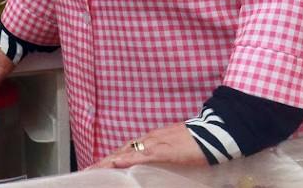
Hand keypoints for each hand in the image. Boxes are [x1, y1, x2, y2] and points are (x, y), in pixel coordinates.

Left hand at [91, 123, 207, 169]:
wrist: (215, 132)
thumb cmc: (197, 140)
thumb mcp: (175, 146)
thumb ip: (162, 152)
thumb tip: (151, 163)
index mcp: (153, 139)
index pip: (127, 149)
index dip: (111, 157)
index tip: (97, 166)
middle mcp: (151, 138)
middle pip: (122, 150)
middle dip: (104, 161)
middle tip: (87, 170)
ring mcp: (157, 143)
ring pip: (128, 151)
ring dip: (110, 161)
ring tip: (94, 169)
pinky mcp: (166, 149)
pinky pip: (144, 155)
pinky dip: (129, 158)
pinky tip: (117, 163)